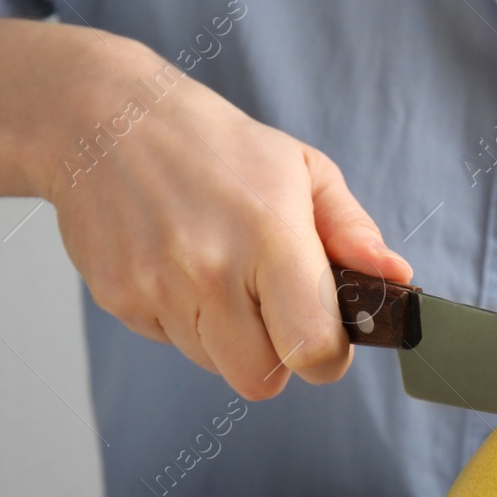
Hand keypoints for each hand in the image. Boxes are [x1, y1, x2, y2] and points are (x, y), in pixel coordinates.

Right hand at [43, 39, 410, 399]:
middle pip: (261, 380)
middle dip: (278, 357)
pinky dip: (183, 319)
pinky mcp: (119, 300)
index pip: (313, 349)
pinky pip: (171, 342)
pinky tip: (179, 266)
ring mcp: (158, 288)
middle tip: (275, 312)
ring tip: (220, 273)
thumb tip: (396, 278)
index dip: (328, 356)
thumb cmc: (214, 144)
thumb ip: (353, 231)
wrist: (100, 117)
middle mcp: (211, 269)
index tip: (327, 334)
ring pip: (216, 365)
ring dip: (229, 337)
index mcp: (270, 236)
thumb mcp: (301, 168)